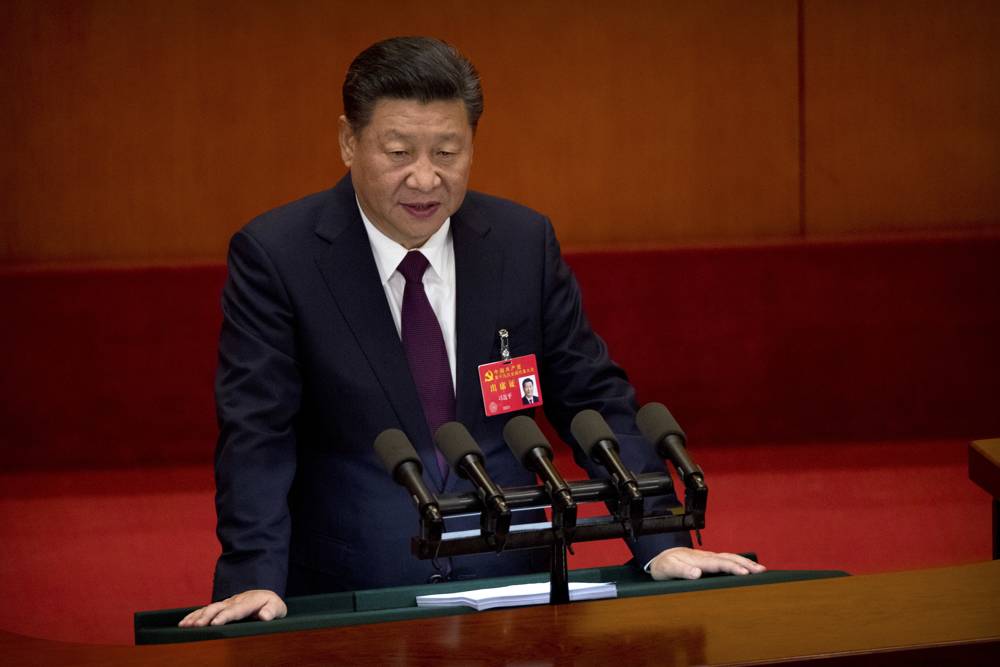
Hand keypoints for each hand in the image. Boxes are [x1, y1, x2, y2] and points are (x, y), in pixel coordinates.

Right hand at [178, 589, 286, 627]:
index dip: (225, 616)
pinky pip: (205, 610)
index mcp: (250, 601)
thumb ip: (272, 611)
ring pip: (209, 608)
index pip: (236, 609)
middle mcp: (235, 600)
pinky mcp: (220, 606)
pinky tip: (183, 623)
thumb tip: (265, 616)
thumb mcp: (278, 608)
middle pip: (219, 607)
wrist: (264, 595)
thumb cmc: (271, 605)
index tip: (215, 623)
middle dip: (207, 616)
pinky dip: (194, 615)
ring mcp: (226, 602)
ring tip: (185, 625)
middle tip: (196, 626)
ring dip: (197, 616)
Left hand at [648, 547, 765, 580]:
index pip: (718, 564)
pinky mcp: (708, 560)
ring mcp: (707, 557)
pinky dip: (738, 562)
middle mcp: (705, 557)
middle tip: (761, 571)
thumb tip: (697, 573)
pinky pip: (726, 559)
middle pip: (728, 558)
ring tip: (760, 569)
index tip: (745, 574)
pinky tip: (746, 567)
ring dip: (745, 562)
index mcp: (697, 560)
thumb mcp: (667, 569)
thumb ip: (681, 571)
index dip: (732, 568)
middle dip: (745, 564)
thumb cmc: (664, 565)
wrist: (660, 557)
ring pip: (729, 557)